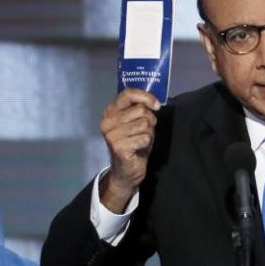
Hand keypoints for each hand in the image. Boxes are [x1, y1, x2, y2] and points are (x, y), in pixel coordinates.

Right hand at [99, 89, 160, 212]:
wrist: (126, 171)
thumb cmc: (133, 144)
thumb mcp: (136, 122)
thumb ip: (140, 109)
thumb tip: (154, 103)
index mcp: (110, 112)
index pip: (128, 94)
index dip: (145, 96)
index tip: (156, 105)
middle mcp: (107, 121)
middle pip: (141, 110)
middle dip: (149, 121)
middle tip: (143, 132)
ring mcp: (111, 134)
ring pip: (144, 123)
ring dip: (148, 133)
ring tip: (140, 140)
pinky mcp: (118, 147)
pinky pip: (144, 137)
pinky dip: (146, 143)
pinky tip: (139, 148)